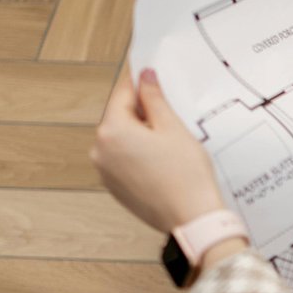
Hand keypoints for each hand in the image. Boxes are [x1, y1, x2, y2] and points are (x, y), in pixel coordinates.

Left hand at [91, 68, 224, 232]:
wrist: (192, 219)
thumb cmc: (186, 175)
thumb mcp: (173, 128)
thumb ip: (154, 98)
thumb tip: (145, 76)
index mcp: (112, 130)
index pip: (123, 94)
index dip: (140, 82)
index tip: (150, 73)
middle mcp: (100, 150)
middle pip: (121, 118)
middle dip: (143, 113)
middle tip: (172, 116)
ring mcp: (105, 171)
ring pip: (122, 140)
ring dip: (141, 135)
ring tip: (170, 145)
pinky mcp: (115, 188)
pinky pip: (124, 161)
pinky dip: (140, 156)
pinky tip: (163, 163)